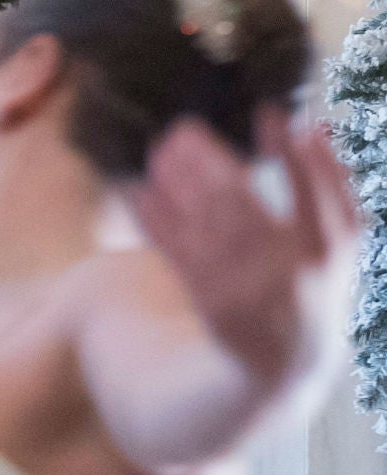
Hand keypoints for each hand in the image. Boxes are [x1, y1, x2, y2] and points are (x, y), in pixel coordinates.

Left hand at [132, 116, 358, 385]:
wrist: (290, 361)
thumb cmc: (314, 281)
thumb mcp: (337, 241)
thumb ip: (328, 187)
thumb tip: (310, 126)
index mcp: (332, 248)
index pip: (320, 193)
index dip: (298, 155)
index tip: (270, 113)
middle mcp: (292, 268)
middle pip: (245, 209)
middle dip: (210, 166)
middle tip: (182, 130)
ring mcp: (251, 287)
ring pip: (207, 229)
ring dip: (178, 187)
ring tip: (158, 152)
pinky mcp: (213, 303)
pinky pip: (180, 257)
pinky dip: (158, 223)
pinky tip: (138, 192)